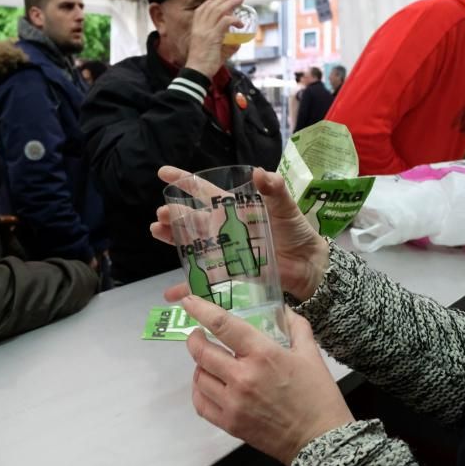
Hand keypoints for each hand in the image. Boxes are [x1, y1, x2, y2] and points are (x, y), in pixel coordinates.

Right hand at [151, 166, 328, 301]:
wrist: (307, 264)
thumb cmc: (295, 231)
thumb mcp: (285, 207)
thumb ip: (274, 189)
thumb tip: (260, 172)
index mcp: (234, 208)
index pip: (204, 191)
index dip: (184, 180)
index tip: (163, 173)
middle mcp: (223, 227)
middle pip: (191, 218)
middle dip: (173, 215)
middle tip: (160, 216)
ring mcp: (223, 250)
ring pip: (191, 243)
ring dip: (172, 239)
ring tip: (157, 232)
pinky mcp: (227, 272)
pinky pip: (203, 279)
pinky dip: (186, 286)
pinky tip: (172, 293)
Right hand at [184, 0, 245, 78]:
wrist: (197, 73)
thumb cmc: (203, 65)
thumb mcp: (212, 50)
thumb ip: (223, 45)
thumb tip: (237, 43)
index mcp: (196, 29)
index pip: (202, 9)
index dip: (212, 2)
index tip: (223, 0)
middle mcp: (199, 27)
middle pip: (212, 7)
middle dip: (225, 0)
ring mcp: (206, 31)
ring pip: (219, 10)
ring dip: (231, 4)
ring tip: (240, 1)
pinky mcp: (213, 37)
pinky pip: (225, 21)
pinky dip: (235, 20)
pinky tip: (240, 24)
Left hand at [184, 296, 353, 465]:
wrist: (320, 440)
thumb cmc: (318, 396)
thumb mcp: (311, 354)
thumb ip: (295, 326)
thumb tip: (283, 309)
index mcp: (263, 354)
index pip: (222, 325)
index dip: (201, 310)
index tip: (189, 301)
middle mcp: (242, 376)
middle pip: (201, 351)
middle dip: (195, 339)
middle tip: (198, 335)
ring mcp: (233, 402)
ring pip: (199, 376)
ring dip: (199, 365)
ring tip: (208, 361)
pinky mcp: (229, 423)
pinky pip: (201, 403)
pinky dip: (199, 390)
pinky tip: (208, 384)